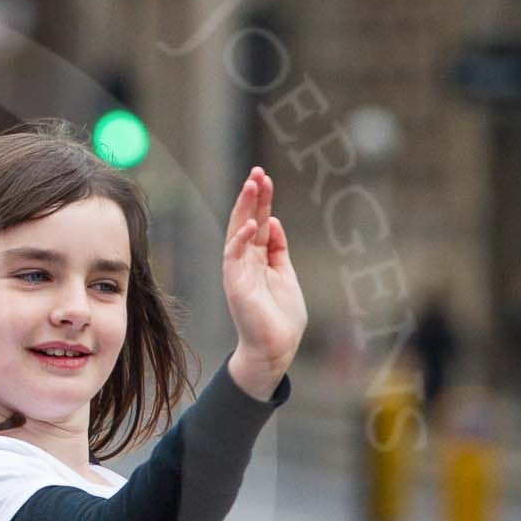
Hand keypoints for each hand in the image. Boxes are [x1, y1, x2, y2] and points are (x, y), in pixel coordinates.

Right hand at [221, 167, 305, 399]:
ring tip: (251, 186)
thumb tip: (274, 222)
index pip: (259, 222)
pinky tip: (252, 223)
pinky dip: (241, 239)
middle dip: (251, 197)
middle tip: (256, 173)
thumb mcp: (286, 275)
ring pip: (237, 232)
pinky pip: (234, 256)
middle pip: (246, 221)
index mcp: (259, 259)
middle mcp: (246, 261)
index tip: (265, 178)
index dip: (262, 200)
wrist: (275, 348)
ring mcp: (238, 272)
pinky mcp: (235, 285)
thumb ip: (278, 250)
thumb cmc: (281, 317)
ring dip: (243, 209)